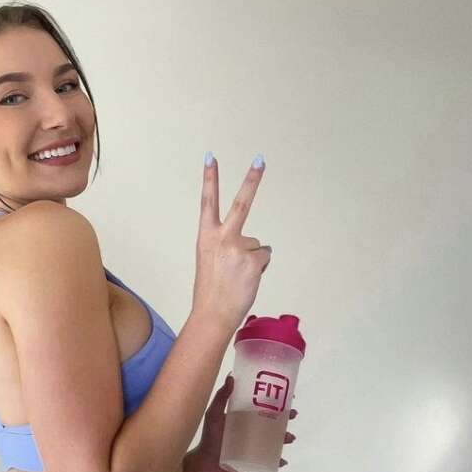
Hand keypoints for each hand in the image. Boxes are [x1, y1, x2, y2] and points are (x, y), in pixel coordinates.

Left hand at [191, 374, 296, 471]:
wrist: (205, 464)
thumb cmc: (209, 437)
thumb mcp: (214, 414)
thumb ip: (221, 396)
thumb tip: (232, 376)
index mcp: (244, 416)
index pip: (264, 405)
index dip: (277, 400)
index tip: (289, 395)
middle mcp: (251, 429)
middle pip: (273, 420)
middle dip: (286, 417)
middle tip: (294, 414)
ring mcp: (254, 445)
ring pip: (275, 439)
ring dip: (285, 438)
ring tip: (289, 438)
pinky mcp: (254, 460)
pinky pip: (270, 459)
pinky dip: (279, 460)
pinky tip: (283, 460)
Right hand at [193, 155, 271, 334]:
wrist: (212, 314)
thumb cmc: (210, 291)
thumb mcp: (209, 261)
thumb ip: (225, 245)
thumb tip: (252, 245)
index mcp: (206, 236)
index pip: (207, 202)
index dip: (210, 178)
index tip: (211, 157)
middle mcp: (223, 237)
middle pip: (242, 203)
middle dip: (252, 179)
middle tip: (260, 159)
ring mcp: (240, 248)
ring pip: (257, 246)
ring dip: (252, 261)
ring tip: (237, 277)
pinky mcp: (254, 260)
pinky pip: (265, 257)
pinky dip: (259, 269)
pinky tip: (247, 280)